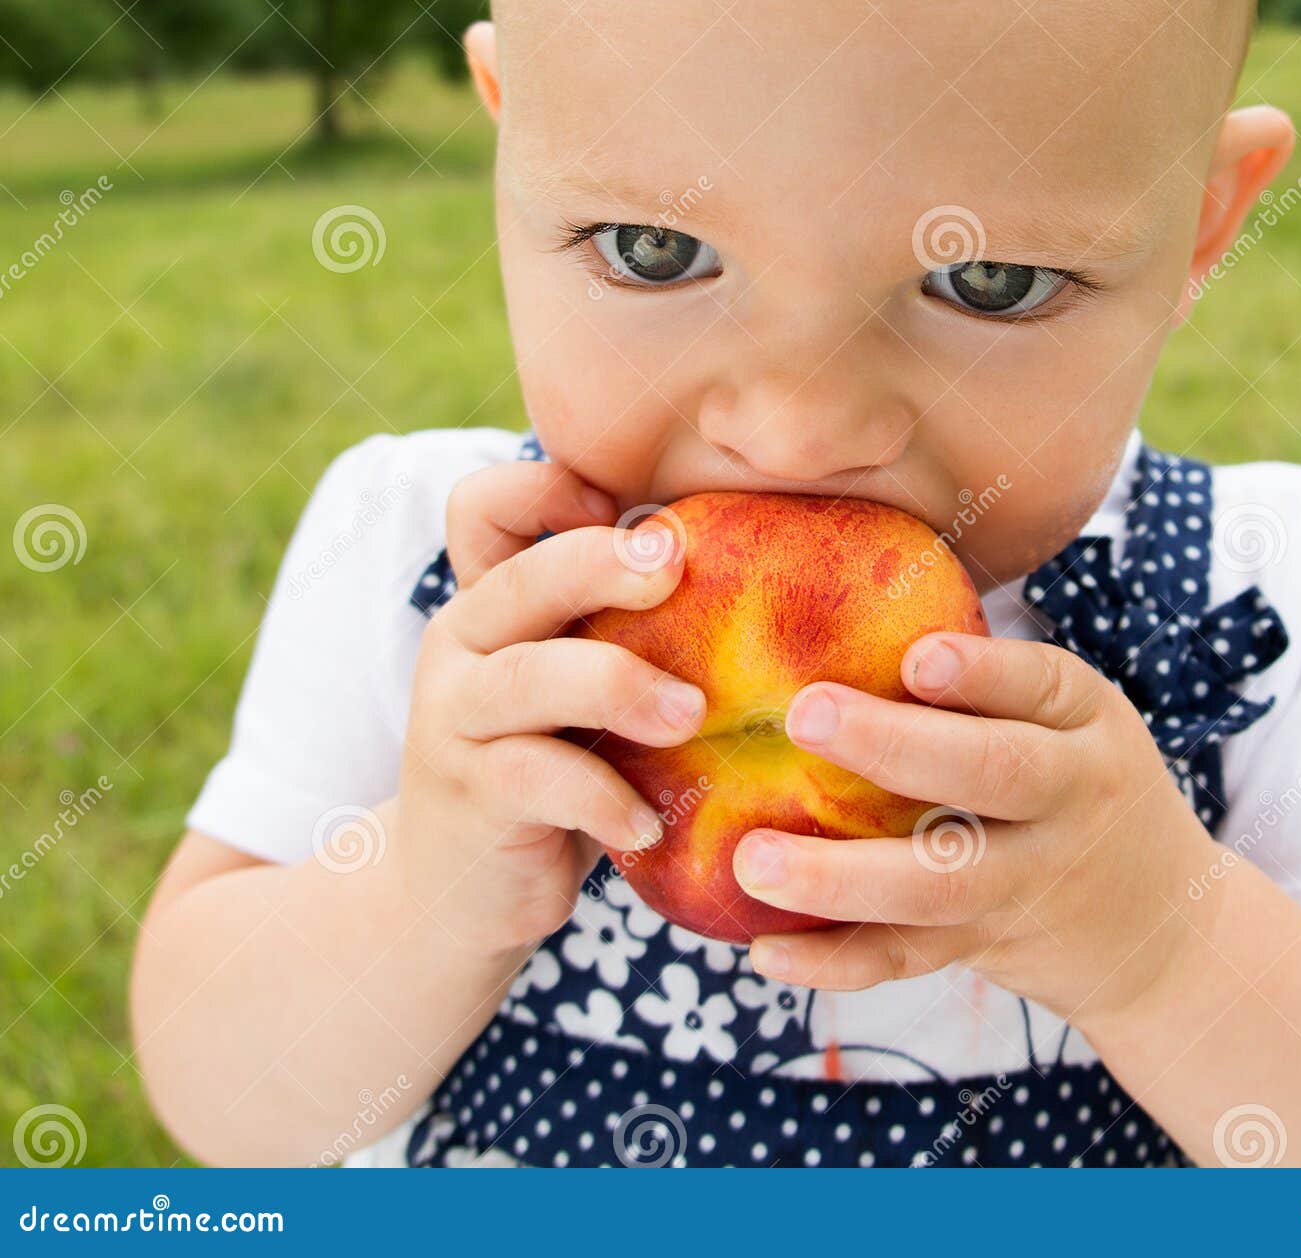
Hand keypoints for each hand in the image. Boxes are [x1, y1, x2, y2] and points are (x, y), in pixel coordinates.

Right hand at [392, 459, 705, 955]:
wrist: (462, 890)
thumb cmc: (555, 763)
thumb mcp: (578, 683)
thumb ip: (626, 626)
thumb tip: (769, 573)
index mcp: (492, 599)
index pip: (482, 508)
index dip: (541, 487)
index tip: (624, 507)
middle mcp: (462, 643)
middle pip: (523, 578)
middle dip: (601, 564)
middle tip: (676, 570)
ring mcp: (456, 718)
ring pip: (529, 677)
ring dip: (619, 686)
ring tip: (691, 714)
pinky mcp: (469, 794)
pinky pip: (536, 779)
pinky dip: (602, 798)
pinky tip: (649, 824)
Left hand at [734, 633, 1221, 1029]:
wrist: (1162, 929)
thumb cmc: (1077, 780)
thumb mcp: (1071, 717)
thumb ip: (988, 677)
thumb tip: (845, 598)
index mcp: (1084, 722)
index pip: (1040, 684)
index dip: (980, 671)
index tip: (915, 656)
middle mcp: (1065, 799)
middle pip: (989, 774)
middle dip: (894, 747)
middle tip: (804, 714)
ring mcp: (1025, 882)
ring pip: (936, 884)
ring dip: (839, 876)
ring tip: (752, 860)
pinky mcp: (983, 945)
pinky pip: (906, 958)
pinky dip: (834, 962)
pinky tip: (765, 950)